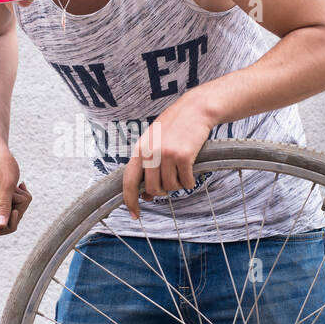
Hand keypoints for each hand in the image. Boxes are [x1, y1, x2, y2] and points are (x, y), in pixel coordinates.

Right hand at [0, 147, 31, 234]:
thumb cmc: (1, 164)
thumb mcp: (6, 186)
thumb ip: (3, 207)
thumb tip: (0, 226)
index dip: (8, 226)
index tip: (15, 211)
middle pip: (6, 222)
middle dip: (18, 209)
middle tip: (18, 191)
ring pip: (11, 213)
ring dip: (19, 201)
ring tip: (16, 186)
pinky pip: (11, 206)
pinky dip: (18, 197)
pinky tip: (18, 186)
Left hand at [122, 95, 217, 218]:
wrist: (195, 109)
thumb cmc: (175, 127)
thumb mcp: (154, 142)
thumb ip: (147, 165)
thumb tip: (145, 194)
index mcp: (140, 149)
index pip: (129, 181)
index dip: (130, 200)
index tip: (134, 214)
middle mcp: (150, 152)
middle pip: (152, 189)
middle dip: (161, 191)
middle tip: (170, 182)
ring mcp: (166, 154)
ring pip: (170, 187)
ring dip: (177, 184)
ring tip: (181, 170)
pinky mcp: (183, 156)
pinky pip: (186, 182)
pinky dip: (190, 181)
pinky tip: (191, 170)